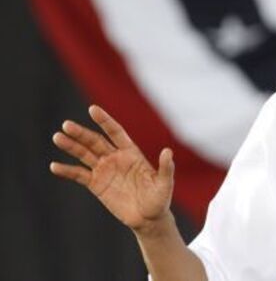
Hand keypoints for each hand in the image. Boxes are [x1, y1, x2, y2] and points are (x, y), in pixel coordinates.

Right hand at [50, 105, 174, 232]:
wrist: (148, 218)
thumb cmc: (159, 199)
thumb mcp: (164, 184)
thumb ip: (165, 168)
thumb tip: (168, 152)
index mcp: (131, 153)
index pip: (115, 132)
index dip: (105, 121)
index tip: (92, 109)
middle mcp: (115, 158)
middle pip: (95, 141)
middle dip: (81, 133)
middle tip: (66, 125)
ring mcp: (104, 170)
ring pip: (84, 154)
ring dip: (71, 146)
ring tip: (57, 137)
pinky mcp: (96, 185)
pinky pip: (79, 175)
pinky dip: (67, 170)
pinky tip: (54, 166)